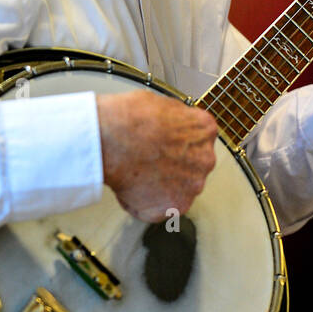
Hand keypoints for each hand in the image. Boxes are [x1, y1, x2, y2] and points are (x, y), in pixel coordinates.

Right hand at [96, 91, 217, 221]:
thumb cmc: (127, 119)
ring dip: (162, 186)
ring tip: (137, 174)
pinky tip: (132, 188)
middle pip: (192, 166)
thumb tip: (171, 125)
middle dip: (173, 166)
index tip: (164, 145)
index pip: (198, 140)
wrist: (108, 141)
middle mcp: (204, 159)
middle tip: (148, 161)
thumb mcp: (160, 103)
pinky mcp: (174, 207)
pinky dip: (148, 203)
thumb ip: (175, 120)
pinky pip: (162, 208)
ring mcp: (191, 186)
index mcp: (204, 129)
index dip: (177, 143)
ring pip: (179, 189)